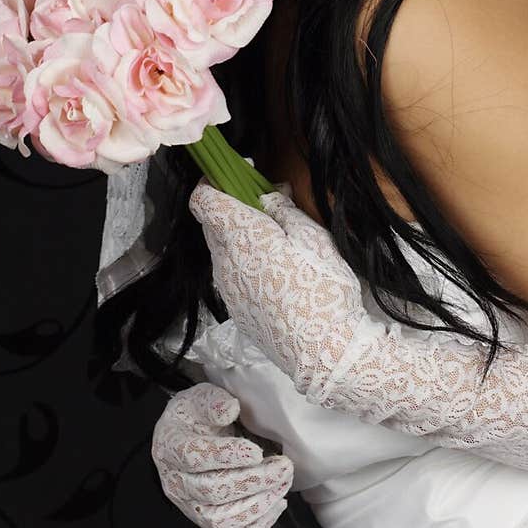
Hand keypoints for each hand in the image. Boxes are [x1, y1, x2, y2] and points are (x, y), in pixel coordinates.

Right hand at [151, 382, 293, 527]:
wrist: (189, 439)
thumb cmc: (198, 417)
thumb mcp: (201, 397)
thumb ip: (213, 401)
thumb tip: (230, 409)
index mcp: (170, 447)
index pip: (193, 458)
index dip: (225, 456)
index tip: (256, 450)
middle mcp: (176, 483)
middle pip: (211, 492)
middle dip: (253, 481)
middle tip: (283, 467)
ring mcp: (191, 508)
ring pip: (221, 521)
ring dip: (258, 505)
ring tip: (283, 484)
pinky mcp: (207, 524)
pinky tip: (276, 504)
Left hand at [188, 181, 364, 394]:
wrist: (324, 352)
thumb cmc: (323, 288)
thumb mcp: (314, 237)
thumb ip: (284, 211)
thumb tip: (269, 194)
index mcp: (241, 236)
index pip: (203, 199)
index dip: (214, 181)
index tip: (239, 175)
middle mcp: (224, 261)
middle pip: (213, 223)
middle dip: (233, 207)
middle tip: (267, 205)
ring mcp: (227, 288)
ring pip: (223, 250)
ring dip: (241, 238)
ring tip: (278, 242)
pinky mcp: (236, 309)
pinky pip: (232, 275)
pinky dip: (246, 263)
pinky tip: (277, 273)